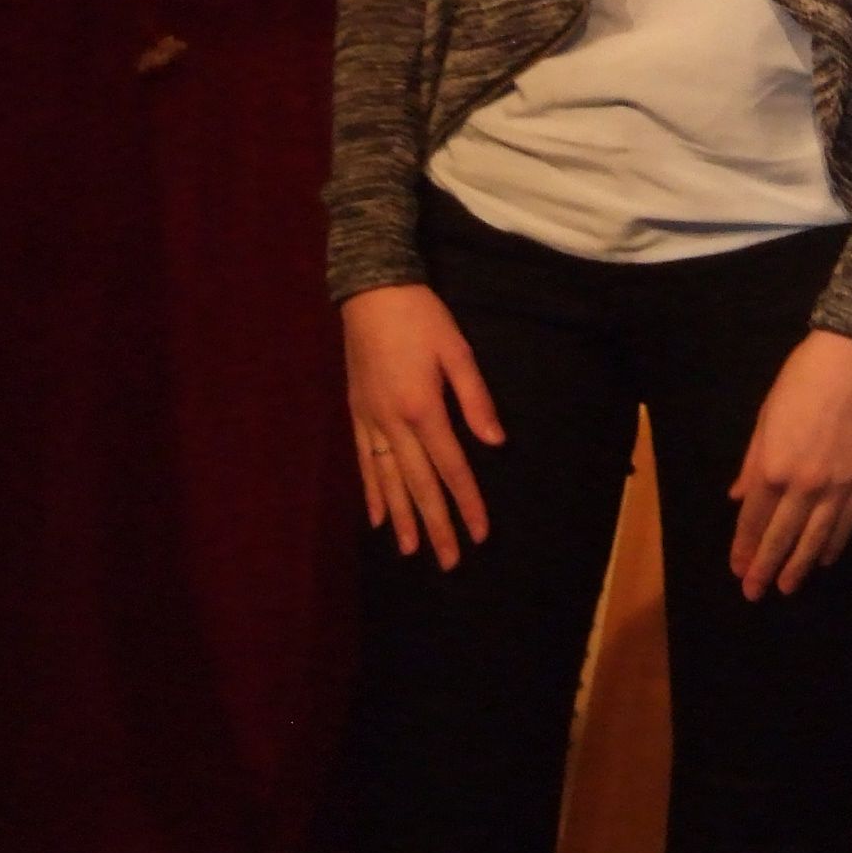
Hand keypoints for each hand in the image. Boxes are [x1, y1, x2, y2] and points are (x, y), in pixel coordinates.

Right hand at [341, 283, 504, 569]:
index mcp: (423, 408)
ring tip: (412, 550)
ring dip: (402, 518)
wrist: (370, 291)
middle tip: (448, 561)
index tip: (479, 534)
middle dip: (436, 524)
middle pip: (418, 484)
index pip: (451, 467)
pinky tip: (377, 516)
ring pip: (388, 481)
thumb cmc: (421, 317)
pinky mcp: (356, 413)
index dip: (467, 502)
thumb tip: (495, 444)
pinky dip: (371, 492)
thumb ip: (476, 400)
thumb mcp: (458, 351)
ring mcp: (370, 420)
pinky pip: (364, 462)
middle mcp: (393, 423)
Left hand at [729, 330, 851, 600]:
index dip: (744, 545)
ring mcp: (840, 485)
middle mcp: (805, 484)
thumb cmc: (801, 380)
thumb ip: (753, 463)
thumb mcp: (766, 418)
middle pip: (782, 535)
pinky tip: (826, 558)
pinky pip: (847, 522)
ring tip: (787, 587)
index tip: (737, 568)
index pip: (754, 518)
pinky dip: (834, 543)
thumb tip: (738, 498)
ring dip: (799, 565)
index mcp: (774, 466)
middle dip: (765, 566)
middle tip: (754, 592)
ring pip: (817, 537)